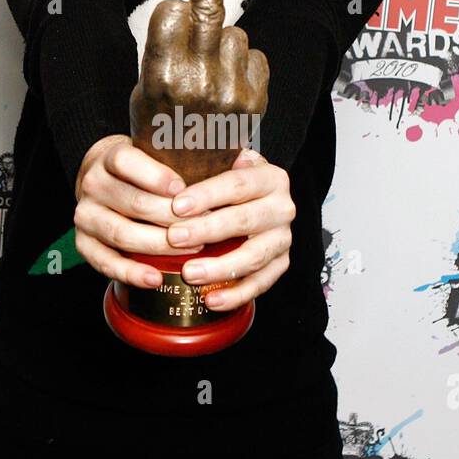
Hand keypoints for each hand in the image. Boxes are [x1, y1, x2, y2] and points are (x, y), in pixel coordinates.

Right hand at [73, 133, 203, 288]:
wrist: (104, 182)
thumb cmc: (143, 171)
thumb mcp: (158, 153)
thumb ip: (190, 156)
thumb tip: (246, 158)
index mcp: (110, 157)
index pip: (127, 162)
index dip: (156, 177)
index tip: (184, 189)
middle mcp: (92, 184)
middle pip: (133, 203)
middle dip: (172, 218)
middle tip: (205, 226)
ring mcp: (85, 216)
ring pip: (123, 234)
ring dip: (159, 246)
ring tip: (192, 251)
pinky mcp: (83, 243)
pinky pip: (105, 262)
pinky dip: (131, 273)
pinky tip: (155, 278)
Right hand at [128, 0, 268, 185]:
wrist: (190, 188)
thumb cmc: (159, 134)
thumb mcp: (143, 91)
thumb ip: (164, 48)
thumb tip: (187, 4)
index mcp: (160, 76)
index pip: (173, 9)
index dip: (175, 9)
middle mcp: (197, 81)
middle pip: (209, 7)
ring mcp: (230, 92)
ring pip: (234, 33)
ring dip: (223, 45)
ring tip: (209, 80)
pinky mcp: (256, 101)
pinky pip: (256, 55)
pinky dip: (245, 65)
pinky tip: (230, 90)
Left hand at [166, 147, 294, 310]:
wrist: (255, 200)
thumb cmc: (227, 183)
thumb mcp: (222, 163)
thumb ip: (207, 159)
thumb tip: (175, 158)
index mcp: (270, 177)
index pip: (238, 184)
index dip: (207, 194)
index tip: (177, 205)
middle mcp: (282, 207)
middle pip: (246, 220)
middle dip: (208, 230)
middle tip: (175, 238)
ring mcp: (283, 238)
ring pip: (254, 256)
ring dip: (220, 267)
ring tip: (189, 273)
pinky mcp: (280, 264)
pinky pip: (261, 283)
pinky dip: (236, 295)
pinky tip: (210, 300)